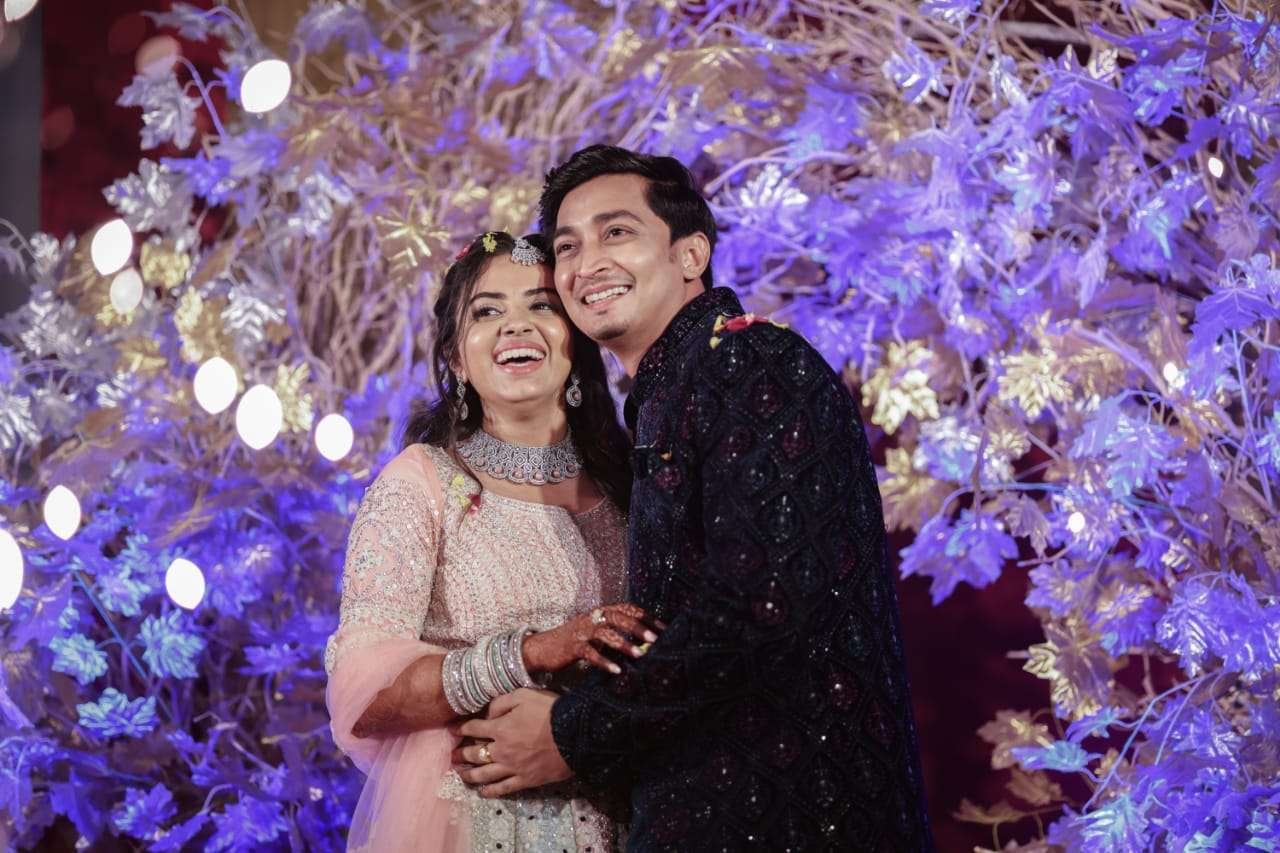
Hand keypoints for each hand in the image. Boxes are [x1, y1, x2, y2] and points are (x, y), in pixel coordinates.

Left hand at [454, 688, 570, 796]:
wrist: (574, 734)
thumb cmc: (549, 711)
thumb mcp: (524, 695)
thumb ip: (501, 702)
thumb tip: (488, 713)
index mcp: (499, 729)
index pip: (474, 728)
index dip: (461, 728)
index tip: (453, 731)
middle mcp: (501, 751)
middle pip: (475, 754)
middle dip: (461, 754)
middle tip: (453, 756)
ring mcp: (512, 768)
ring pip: (484, 775)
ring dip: (470, 775)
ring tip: (460, 775)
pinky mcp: (525, 780)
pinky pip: (504, 788)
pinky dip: (491, 791)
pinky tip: (483, 792)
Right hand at [522, 603, 662, 674]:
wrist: (543, 647)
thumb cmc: (576, 642)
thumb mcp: (596, 633)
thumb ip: (616, 634)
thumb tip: (645, 645)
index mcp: (601, 611)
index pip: (628, 608)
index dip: (646, 617)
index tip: (664, 629)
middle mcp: (593, 617)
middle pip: (618, 617)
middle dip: (637, 627)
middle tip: (655, 639)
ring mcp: (582, 631)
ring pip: (606, 634)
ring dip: (624, 644)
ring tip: (640, 655)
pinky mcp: (572, 646)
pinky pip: (590, 653)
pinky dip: (604, 661)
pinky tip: (616, 670)